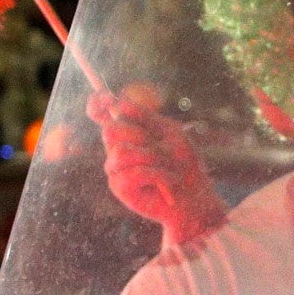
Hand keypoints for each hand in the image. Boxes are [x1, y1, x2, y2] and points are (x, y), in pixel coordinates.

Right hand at [88, 90, 225, 246]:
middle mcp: (116, 150)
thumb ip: (144, 117)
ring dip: (152, 158)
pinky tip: (170, 180)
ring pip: (121, 152)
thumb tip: (117, 102)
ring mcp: (115, 170)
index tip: (105, 97)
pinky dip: (157, 174)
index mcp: (128, 133)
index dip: (98, 103)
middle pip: (110, 130)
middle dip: (139, 135)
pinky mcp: (120, 188)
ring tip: (169, 168)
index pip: (103, 114)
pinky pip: (133, 172)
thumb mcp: (168, 133)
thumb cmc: (184, 164)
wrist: (195, 197)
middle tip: (160, 146)